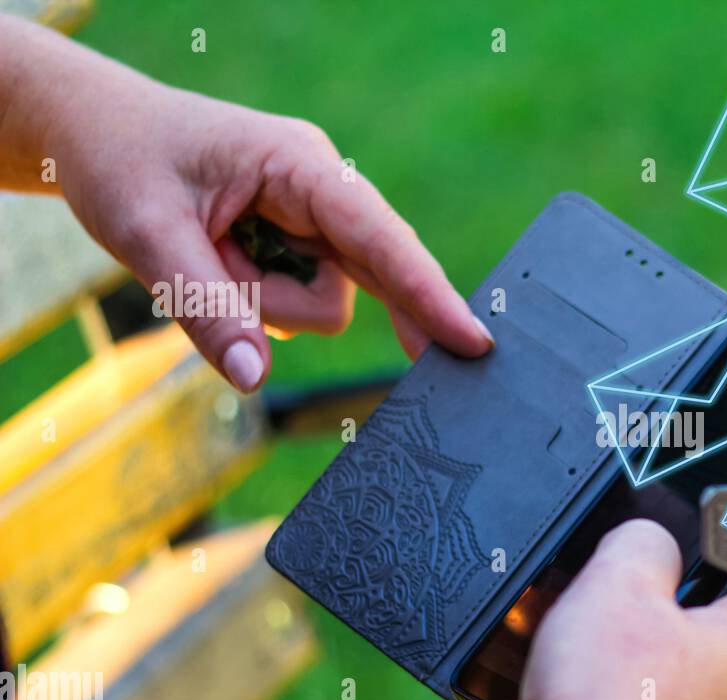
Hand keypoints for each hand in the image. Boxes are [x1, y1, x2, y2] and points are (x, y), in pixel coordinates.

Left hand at [1, 17, 491, 390]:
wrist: (94, 133)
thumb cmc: (121, 162)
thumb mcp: (146, 234)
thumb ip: (205, 308)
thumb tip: (256, 381)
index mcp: (301, 166)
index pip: (382, 237)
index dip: (429, 292)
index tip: (473, 342)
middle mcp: (323, 192)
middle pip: (368, 276)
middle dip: (314, 302)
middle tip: (310, 329)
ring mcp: (315, 221)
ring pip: (328, 302)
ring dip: (265, 306)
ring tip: (202, 263)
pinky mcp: (300, 245)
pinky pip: (305, 300)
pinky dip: (263, 303)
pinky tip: (221, 268)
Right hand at [511, 515, 726, 699]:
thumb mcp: (618, 585)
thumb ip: (641, 543)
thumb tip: (645, 543)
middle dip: (721, 568)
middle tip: (684, 535)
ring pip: (705, 655)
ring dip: (671, 619)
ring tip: (620, 593)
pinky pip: (666, 694)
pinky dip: (638, 666)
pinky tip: (592, 657)